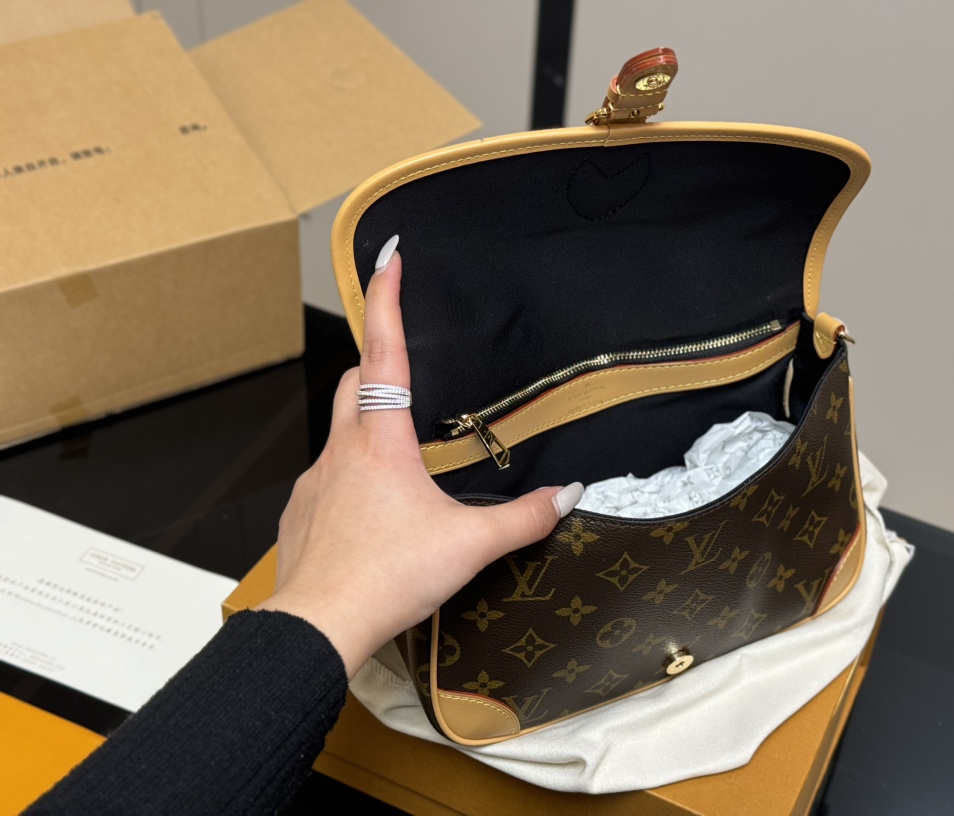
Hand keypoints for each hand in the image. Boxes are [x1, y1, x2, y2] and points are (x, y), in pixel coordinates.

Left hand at [256, 238, 582, 675]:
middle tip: (403, 362)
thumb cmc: (386, 577)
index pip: (384, 351)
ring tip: (401, 455)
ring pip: (339, 431)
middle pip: (353, 381)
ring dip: (367, 426)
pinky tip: (372, 511)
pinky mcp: (302, 515)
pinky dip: (349, 477)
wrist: (319, 626)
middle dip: (375, 360)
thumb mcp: (469, 545)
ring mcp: (315, 482)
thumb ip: (524, 519)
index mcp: (381, 442)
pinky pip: (326, 478)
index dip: (387, 299)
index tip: (389, 259)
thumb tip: (566, 496)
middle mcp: (341, 451)